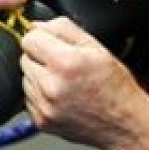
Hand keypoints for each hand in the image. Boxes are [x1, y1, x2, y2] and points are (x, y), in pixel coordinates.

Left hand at [20, 17, 142, 148]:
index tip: (53, 44)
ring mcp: (45, 107)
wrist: (124, 124)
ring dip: (39, 77)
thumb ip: (63, 29)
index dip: (42, 38)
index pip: (29, 39)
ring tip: (64, 82)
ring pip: (25, 78)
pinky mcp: (41, 121)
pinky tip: (61, 96)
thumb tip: (37, 25)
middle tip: (65, 66)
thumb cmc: (114, 86)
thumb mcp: (96, 47)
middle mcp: (51, 86)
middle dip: (41, 58)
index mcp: (65, 62)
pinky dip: (40, 96)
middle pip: (24, 58)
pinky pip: (28, 98)